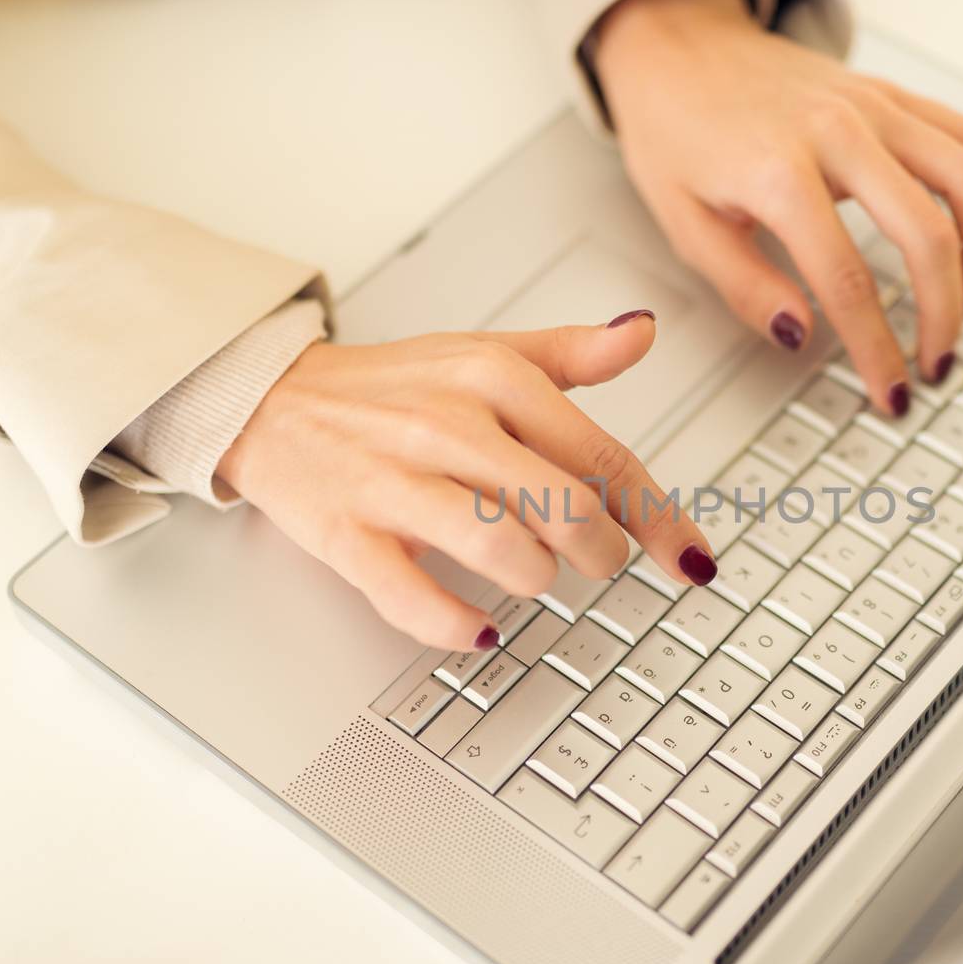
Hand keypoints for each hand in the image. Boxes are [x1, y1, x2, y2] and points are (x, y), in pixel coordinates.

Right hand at [216, 311, 715, 650]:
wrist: (272, 399)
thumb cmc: (392, 386)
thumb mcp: (485, 353)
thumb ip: (571, 352)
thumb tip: (643, 333)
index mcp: (493, 378)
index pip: (603, 459)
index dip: (660, 519)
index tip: (690, 559)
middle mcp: (448, 426)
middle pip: (567, 511)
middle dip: (601, 553)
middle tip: (596, 561)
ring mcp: (395, 482)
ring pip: (504, 551)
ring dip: (538, 582)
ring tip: (534, 578)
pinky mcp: (347, 535)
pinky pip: (413, 597)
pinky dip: (458, 626)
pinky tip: (481, 630)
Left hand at [594, 0, 962, 415]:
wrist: (679, 50)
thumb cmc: (676, 132)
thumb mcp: (686, 224)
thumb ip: (745, 287)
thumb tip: (799, 334)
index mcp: (778, 172)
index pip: (847, 281)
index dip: (877, 348)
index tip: (890, 389)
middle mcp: (836, 132)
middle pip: (926, 233)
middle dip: (943, 314)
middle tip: (936, 361)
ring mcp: (872, 106)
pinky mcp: (890, 93)